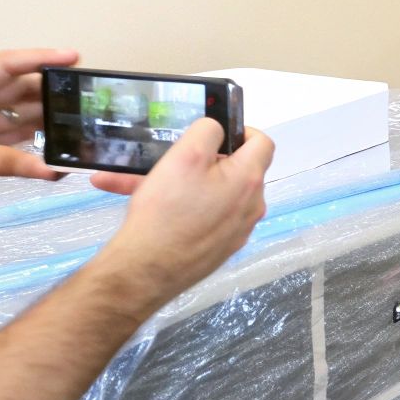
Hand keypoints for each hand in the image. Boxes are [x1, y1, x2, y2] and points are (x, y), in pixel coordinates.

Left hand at [0, 48, 79, 238]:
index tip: (74, 56)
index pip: (0, 66)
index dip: (38, 59)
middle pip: (10, 88)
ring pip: (8, 114)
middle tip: (86, 98)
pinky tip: (48, 149)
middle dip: (46, 91)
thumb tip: (46, 169)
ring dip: (39, 119)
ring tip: (76, 124)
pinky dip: (23, 143)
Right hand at [87, 119, 274, 307]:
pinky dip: (178, 207)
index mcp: (249, 179)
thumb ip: (208, 131)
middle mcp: (251, 206)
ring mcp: (236, 230)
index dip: (241, 131)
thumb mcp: (187, 155)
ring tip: (136, 182)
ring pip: (210, 194)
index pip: (262, 143)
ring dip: (179, 184)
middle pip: (233, 170)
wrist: (148, 270)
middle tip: (169, 160)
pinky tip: (141, 203)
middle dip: (200, 161)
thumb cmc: (168, 210)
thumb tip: (218, 129)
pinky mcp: (218, 247)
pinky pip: (202, 216)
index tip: (216, 133)